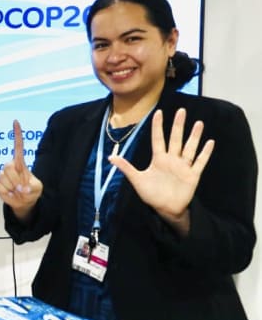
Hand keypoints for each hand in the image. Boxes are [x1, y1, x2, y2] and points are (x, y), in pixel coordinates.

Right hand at [0, 119, 42, 218]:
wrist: (23, 202)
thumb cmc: (31, 192)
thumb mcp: (37, 189)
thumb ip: (32, 188)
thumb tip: (22, 188)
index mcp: (21, 163)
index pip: (18, 146)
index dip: (17, 134)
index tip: (16, 122)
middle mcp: (10, 166)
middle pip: (8, 166)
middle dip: (15, 178)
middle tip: (21, 186)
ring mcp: (3, 175)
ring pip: (2, 177)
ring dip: (11, 187)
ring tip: (16, 190)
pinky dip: (6, 193)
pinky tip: (11, 193)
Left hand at [109, 108, 212, 234]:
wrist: (165, 209)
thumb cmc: (151, 194)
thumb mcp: (137, 180)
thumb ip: (126, 167)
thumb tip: (110, 157)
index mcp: (158, 159)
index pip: (158, 139)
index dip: (158, 126)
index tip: (159, 112)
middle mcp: (172, 160)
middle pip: (175, 139)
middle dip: (178, 126)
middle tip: (181, 111)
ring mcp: (183, 167)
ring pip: (189, 148)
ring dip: (194, 136)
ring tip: (199, 123)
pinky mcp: (192, 175)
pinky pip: (200, 162)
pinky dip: (205, 153)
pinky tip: (210, 142)